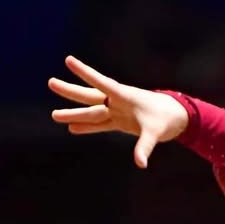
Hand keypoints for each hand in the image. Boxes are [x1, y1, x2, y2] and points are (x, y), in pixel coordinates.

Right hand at [48, 56, 189, 168]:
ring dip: (75, 114)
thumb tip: (140, 163)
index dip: (86, 72)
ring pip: (91, 111)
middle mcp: (117, 102)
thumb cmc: (166, 119)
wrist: (174, 117)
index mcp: (124, 96)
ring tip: (54, 115)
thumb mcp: (155, 133)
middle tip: (50, 83)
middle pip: (90, 96)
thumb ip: (145, 146)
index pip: (102, 83)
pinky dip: (87, 127)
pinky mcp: (119, 121)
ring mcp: (116, 111)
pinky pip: (100, 125)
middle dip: (71, 91)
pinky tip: (72, 128)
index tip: (68, 60)